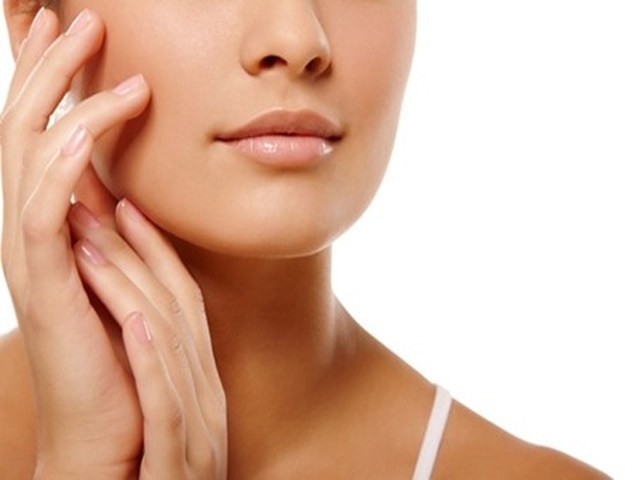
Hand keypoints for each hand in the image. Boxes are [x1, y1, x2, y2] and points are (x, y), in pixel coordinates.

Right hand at [1, 7, 225, 477]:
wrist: (115, 422)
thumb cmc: (126, 347)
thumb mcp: (123, 272)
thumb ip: (114, 230)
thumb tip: (120, 190)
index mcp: (53, 223)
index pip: (44, 134)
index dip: (51, 80)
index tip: (70, 30)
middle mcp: (32, 229)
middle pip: (27, 128)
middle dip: (48, 68)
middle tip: (77, 17)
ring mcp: (33, 254)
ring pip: (29, 155)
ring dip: (60, 97)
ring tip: (91, 46)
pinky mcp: (46, 284)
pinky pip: (43, 212)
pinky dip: (62, 166)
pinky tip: (88, 134)